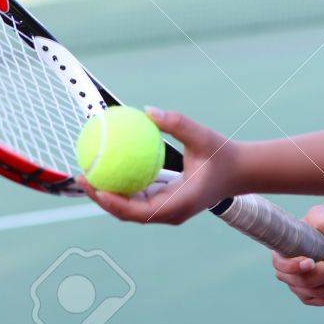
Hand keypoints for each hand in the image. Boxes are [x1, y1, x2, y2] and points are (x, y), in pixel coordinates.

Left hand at [79, 106, 237, 225]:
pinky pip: (139, 197)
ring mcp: (167, 211)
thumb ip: (177, 123)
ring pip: (130, 207)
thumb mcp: (202, 136)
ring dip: (109, 194)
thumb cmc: (222, 154)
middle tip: (82, 175)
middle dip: (101, 198)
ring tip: (89, 171)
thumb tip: (148, 111)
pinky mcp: (166, 204)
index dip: (112, 202)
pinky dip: (123, 186)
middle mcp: (170, 213)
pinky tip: (110, 164)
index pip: (138, 210)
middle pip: (127, 212)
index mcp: (178, 205)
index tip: (94, 184)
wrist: (241, 172)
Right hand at [270, 205, 323, 305]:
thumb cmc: (320, 224)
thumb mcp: (321, 215)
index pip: (282, 267)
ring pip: (323, 292)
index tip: (310, 261)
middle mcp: (289, 277)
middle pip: (307, 282)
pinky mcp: (319, 298)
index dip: (293, 268)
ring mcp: (303, 291)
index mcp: (282, 256)